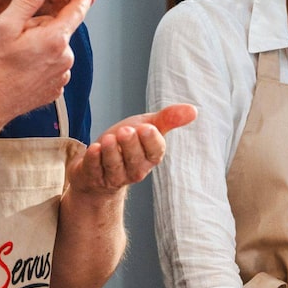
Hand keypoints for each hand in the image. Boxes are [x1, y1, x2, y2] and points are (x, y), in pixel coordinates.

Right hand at [0, 0, 91, 127]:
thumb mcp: (4, 26)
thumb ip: (26, 1)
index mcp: (55, 39)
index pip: (77, 12)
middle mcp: (65, 58)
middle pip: (60, 31)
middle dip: (43, 29)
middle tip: (18, 38)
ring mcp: (62, 76)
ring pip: (56, 50)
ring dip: (42, 48)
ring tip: (18, 57)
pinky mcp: (55, 90)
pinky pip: (53, 68)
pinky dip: (41, 65)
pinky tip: (23, 71)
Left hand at [69, 103, 197, 192]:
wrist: (100, 159)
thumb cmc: (127, 142)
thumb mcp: (147, 125)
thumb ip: (168, 119)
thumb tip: (194, 110)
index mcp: (151, 156)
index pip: (155, 151)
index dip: (151, 141)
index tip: (146, 128)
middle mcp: (135, 169)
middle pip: (135, 160)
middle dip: (130, 145)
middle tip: (125, 131)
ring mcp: (114, 176)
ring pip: (115, 167)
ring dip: (112, 153)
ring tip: (109, 138)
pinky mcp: (94, 177)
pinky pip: (95, 170)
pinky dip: (94, 159)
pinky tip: (94, 148)